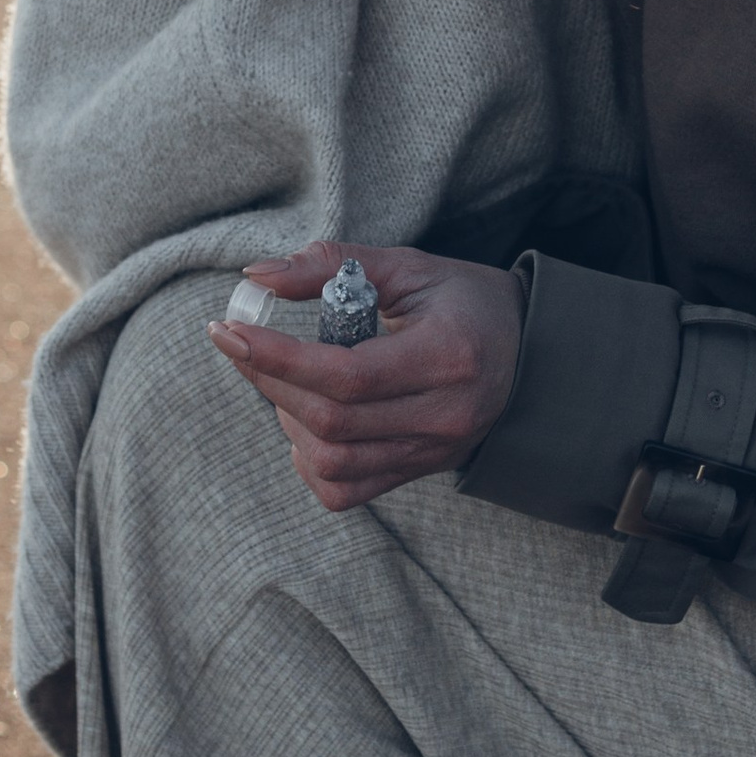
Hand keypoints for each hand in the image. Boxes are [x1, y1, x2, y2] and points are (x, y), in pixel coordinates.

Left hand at [208, 242, 521, 510]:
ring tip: (288, 380)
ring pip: (332, 464)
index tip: (227, 329)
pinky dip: (310, 461)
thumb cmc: (465, 301)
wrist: (528, 354)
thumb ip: (334, 265)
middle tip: (245, 345)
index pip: (346, 374)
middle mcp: (444, 415)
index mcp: (447, 355)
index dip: (276, 357)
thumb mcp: (409, 267)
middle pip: (330, 420)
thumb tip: (258, 275)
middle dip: (270, 381)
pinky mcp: (418, 472)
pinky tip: (309, 422)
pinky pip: (344, 491)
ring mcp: (433, 453)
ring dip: (288, 421)